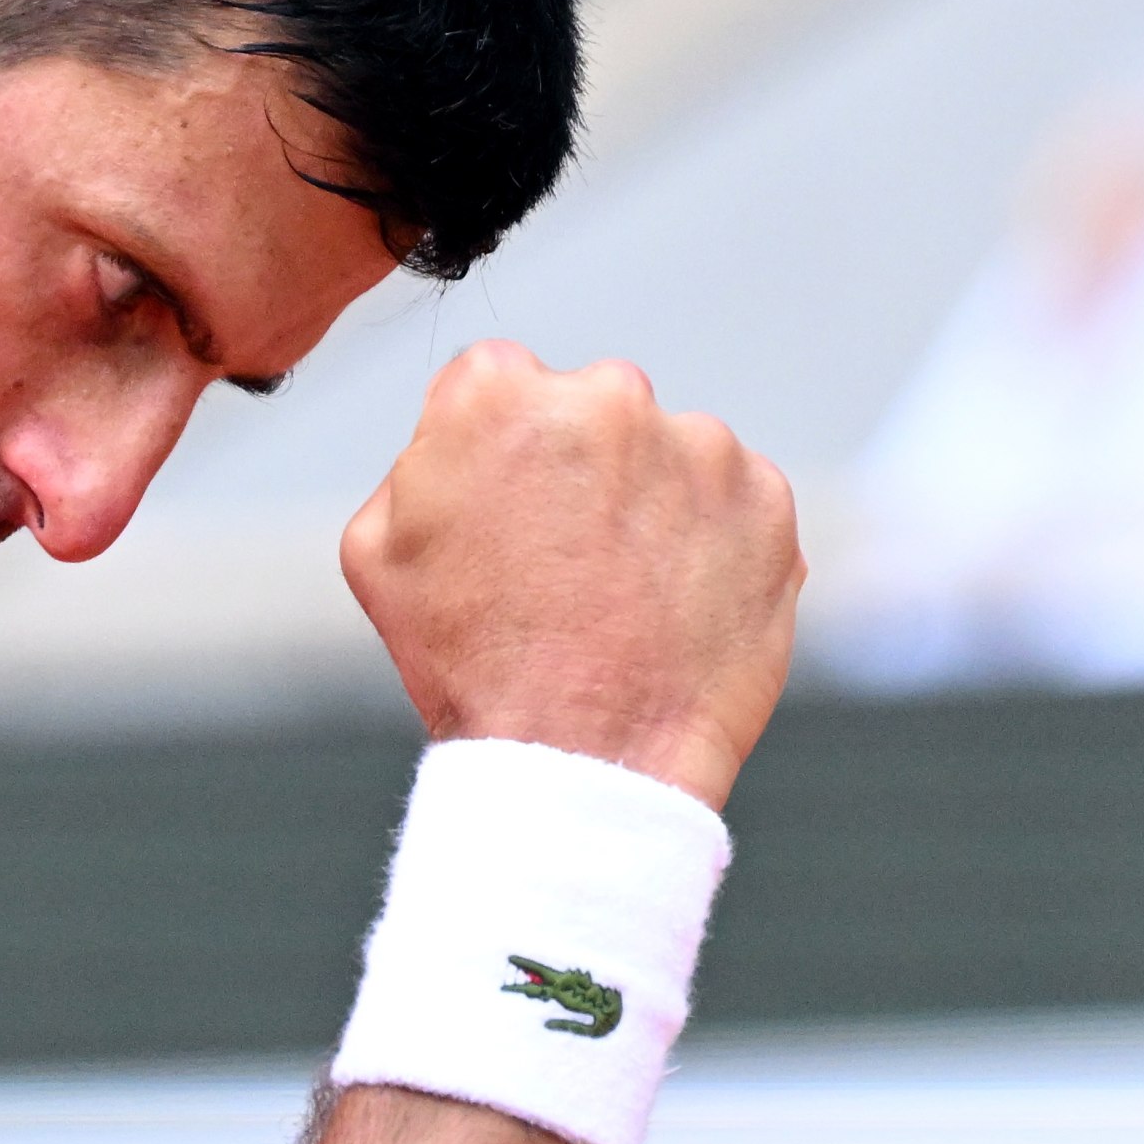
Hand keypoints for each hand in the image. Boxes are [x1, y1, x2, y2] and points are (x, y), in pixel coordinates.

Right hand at [339, 342, 801, 808]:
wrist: (584, 761)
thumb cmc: (473, 666)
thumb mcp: (377, 550)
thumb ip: (416, 460)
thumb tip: (458, 441)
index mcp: (497, 393)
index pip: (498, 383)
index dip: (498, 451)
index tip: (508, 510)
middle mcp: (607, 396)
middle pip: (591, 409)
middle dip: (582, 469)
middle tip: (567, 563)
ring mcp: (699, 446)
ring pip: (669, 455)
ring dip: (651, 507)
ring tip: (622, 598)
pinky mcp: (767, 500)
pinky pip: (734, 504)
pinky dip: (711, 546)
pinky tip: (672, 607)